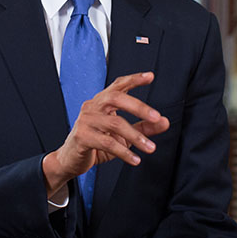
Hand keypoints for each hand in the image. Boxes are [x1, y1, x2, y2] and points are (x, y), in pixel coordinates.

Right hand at [42, 72, 168, 196]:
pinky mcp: (82, 136)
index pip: (118, 85)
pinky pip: (107, 143)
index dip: (134, 79)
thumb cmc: (96, 143)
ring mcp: (86, 120)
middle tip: (156, 117)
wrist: (72, 160)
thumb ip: (143, 127)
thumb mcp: (123, 135)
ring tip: (150, 148)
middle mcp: (92, 106)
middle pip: (116, 98)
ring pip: (114, 123)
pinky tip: (135, 159)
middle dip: (138, 106)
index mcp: (102, 101)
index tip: (150, 76)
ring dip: (136, 136)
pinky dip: (124, 152)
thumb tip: (164, 122)